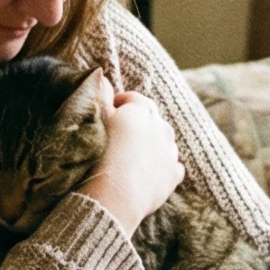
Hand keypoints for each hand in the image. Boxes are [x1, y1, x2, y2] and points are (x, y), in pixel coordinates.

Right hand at [76, 83, 183, 236]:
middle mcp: (161, 127)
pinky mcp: (173, 176)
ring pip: (165, 142)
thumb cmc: (100, 152)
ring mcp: (170, 152)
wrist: (115, 193)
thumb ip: (100, 94)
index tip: (108, 111)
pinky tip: (153, 172)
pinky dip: (165, 167)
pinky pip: (174, 167)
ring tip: (134, 155)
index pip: (132, 98)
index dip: (119, 103)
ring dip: (153, 144)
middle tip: (119, 135)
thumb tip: (102, 77)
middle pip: (152, 119)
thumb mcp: (95, 117)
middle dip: (139, 123)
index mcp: (142, 110)